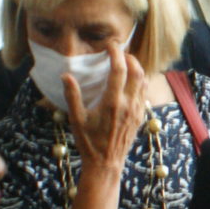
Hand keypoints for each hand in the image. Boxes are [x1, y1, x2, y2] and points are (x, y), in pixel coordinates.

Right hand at [66, 44, 147, 178]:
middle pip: (137, 71)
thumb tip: (66, 75)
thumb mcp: (76, 119)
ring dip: (136, 67)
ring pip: (144, 81)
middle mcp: (128, 104)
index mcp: (112, 102)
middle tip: (119, 51)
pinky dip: (139, 80)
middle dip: (129, 57)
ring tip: (125, 62)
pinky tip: (129, 80)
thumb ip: (72, 96)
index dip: (116, 53)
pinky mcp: (140, 116)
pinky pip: (143, 92)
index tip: (110, 45)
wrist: (106, 164)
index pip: (119, 69)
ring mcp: (136, 110)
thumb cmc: (89, 142)